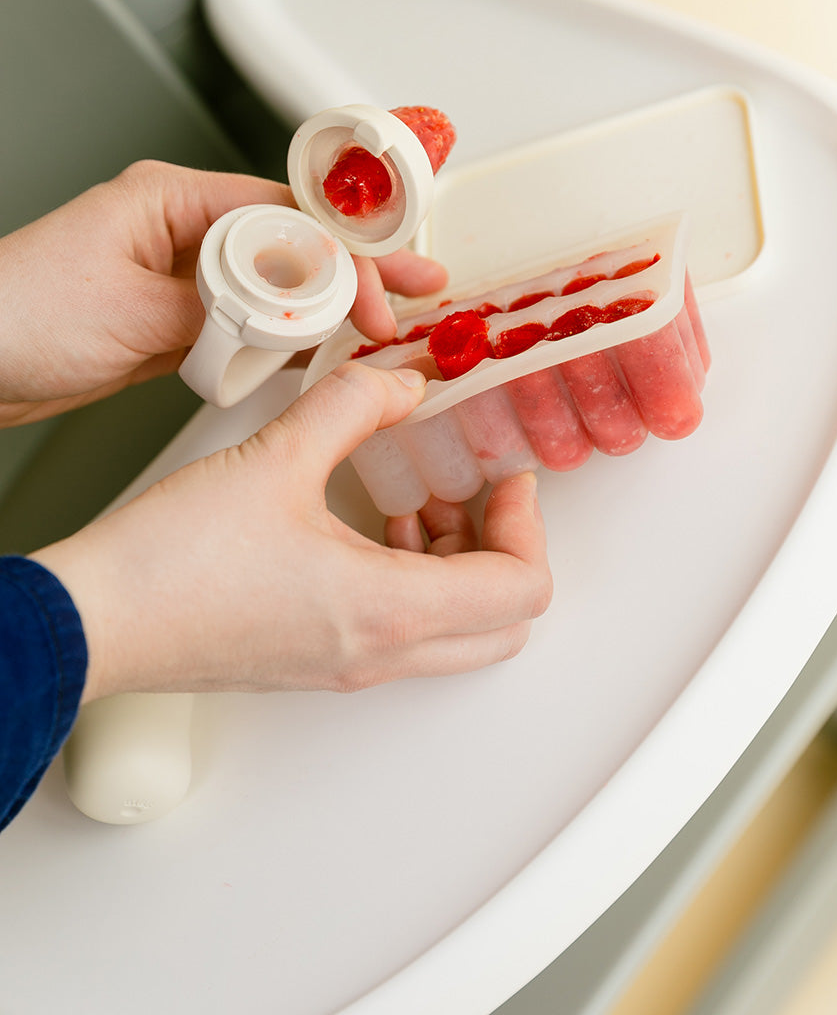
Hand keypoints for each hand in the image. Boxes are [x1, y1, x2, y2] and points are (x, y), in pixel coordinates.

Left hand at [0, 161, 446, 426]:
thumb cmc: (16, 315)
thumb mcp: (136, 311)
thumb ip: (226, 309)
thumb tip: (292, 312)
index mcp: (174, 200)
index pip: (288, 217)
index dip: (348, 255)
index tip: (385, 291)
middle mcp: (183, 231)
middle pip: (296, 246)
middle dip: (360, 272)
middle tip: (418, 291)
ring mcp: (181, 277)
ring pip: (279, 287)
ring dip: (331, 309)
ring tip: (387, 325)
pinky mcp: (175, 319)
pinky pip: (251, 324)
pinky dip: (290, 340)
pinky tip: (324, 353)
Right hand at [31, 364, 551, 700]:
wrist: (95, 620)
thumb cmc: (174, 559)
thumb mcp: (277, 456)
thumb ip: (354, 404)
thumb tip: (403, 381)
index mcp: (389, 609)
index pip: (521, 588)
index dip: (528, 523)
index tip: (505, 474)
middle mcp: (380, 653)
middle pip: (505, 627)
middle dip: (506, 551)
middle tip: (479, 492)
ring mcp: (349, 667)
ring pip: (457, 635)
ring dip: (460, 567)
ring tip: (420, 501)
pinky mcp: (318, 662)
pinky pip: (403, 634)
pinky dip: (416, 583)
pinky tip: (370, 527)